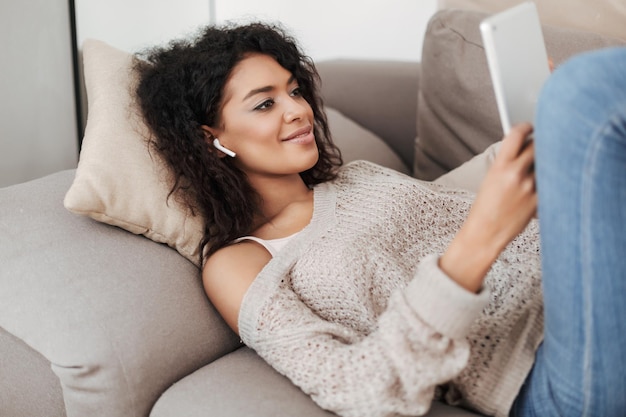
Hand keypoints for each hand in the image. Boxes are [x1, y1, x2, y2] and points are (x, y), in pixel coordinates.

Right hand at [440, 123, 536, 291]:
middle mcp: (517, 174)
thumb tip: (524, 148)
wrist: (485, 233)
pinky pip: (549, 182)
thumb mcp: (490, 179)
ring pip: (546, 163)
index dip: (525, 127)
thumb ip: (507, 162)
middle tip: (537, 146)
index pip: (517, 134)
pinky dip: (546, 181)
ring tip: (535, 170)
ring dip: (544, 163)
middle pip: (537, 145)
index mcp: (500, 166)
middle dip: (538, 144)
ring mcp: (531, 187)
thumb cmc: (485, 208)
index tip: (529, 127)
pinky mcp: (540, 200)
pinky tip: (538, 186)